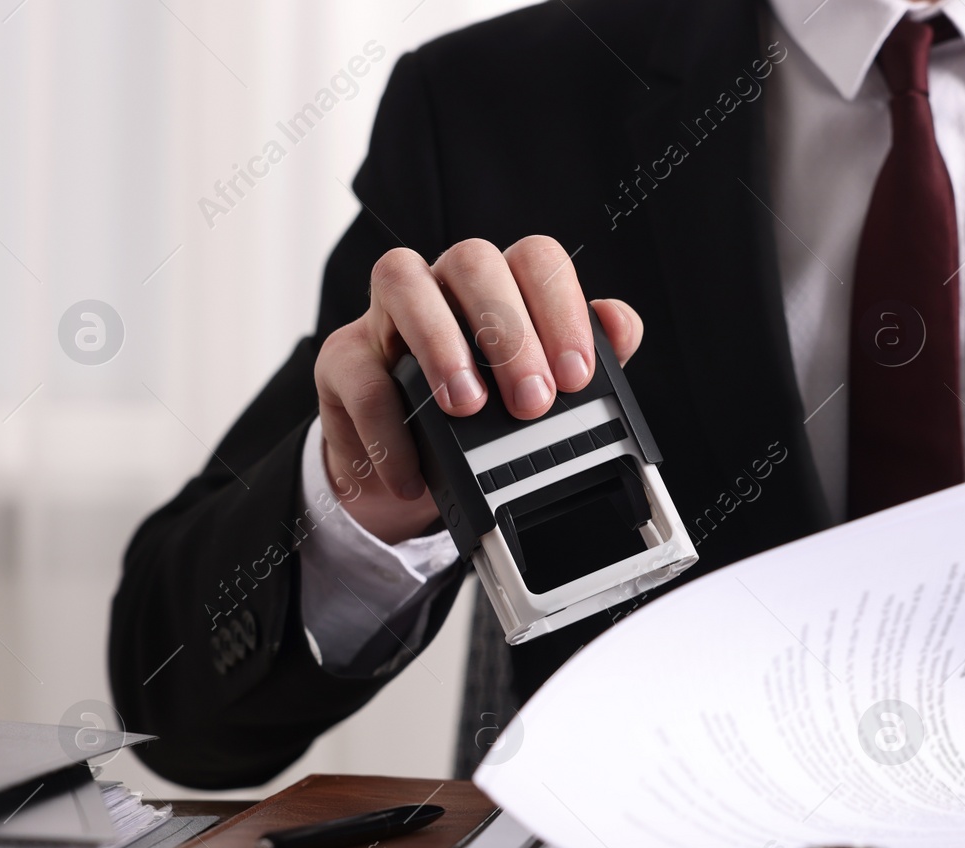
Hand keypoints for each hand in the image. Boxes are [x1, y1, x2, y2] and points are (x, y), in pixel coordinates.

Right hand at [313, 237, 643, 543]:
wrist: (412, 470)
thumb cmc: (486, 419)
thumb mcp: (543, 392)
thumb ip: (592, 358)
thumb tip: (621, 325)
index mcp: (503, 285)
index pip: (535, 259)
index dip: (560, 309)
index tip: (576, 375)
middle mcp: (445, 283)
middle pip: (474, 261)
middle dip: (509, 332)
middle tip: (532, 401)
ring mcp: (387, 314)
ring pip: (403, 280)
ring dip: (442, 345)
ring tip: (468, 408)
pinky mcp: (343, 359)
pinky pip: (359, 375)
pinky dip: (389, 430)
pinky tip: (415, 472)